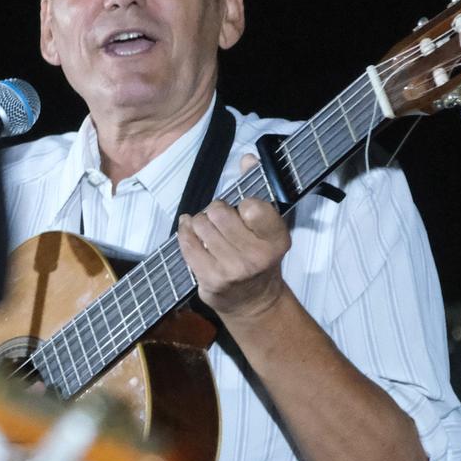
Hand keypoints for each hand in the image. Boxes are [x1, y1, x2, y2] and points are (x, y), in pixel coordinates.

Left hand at [174, 166, 291, 321]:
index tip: (242, 209)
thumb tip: (247, 158)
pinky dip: (184, 233)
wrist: (254, 302)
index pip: (252, 205)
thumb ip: (259, 189)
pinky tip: (189, 231)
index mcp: (276, 239)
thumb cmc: (260, 257)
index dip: (243, 203)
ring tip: (206, 228)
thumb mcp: (268, 226)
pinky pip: (187, 244)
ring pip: (200, 225)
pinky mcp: (210, 279)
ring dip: (198, 222)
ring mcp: (232, 269)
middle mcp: (257, 256)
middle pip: (219, 211)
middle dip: (215, 210)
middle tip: (219, 219)